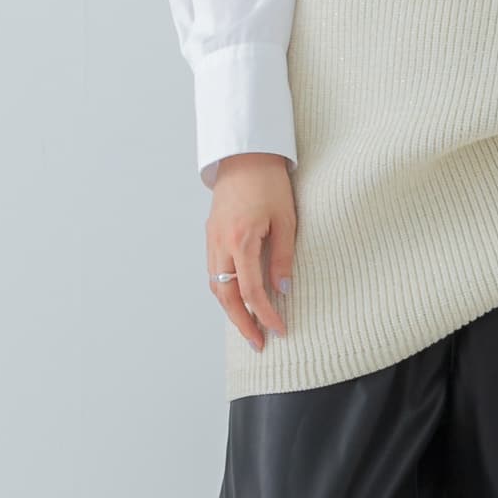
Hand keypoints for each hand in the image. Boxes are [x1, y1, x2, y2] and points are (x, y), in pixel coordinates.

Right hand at [206, 153, 295, 350]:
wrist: (246, 154)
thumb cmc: (270, 182)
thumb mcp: (286, 220)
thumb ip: (283, 257)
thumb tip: (284, 289)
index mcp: (241, 239)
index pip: (251, 290)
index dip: (265, 314)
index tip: (279, 329)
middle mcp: (220, 243)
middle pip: (226, 295)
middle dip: (241, 323)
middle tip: (258, 343)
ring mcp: (212, 239)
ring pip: (215, 285)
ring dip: (230, 310)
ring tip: (249, 327)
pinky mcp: (211, 234)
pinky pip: (213, 271)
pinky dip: (224, 291)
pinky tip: (237, 300)